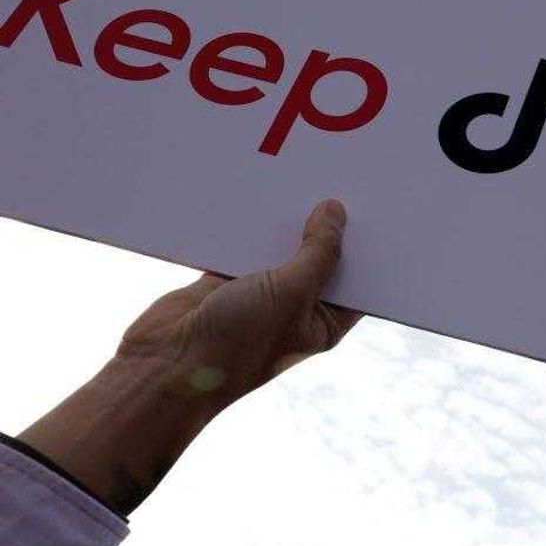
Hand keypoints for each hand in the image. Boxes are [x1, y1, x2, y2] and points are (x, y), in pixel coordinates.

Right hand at [19, 200, 360, 514]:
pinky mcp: (224, 282)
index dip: (367, 251)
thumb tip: (336, 212)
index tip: (377, 212)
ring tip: (302, 180)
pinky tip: (258, 193)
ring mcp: (259, 295)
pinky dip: (247, 225)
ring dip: (285, 223)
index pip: (356, 283)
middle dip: (325, 228)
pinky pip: (242, 245)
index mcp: (323, 324)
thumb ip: (317, 252)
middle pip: (318, 260)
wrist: (167, 364)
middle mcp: (295, 309)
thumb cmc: (238, 343)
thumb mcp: (291, 292)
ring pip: (279, 249)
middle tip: (340, 185)